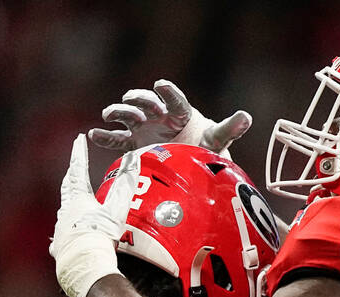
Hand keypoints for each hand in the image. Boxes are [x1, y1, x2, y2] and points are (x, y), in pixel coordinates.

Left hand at [51, 135, 140, 296]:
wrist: (86, 267)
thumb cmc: (101, 237)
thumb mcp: (117, 208)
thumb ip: (125, 183)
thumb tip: (133, 157)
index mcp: (78, 200)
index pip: (78, 169)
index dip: (79, 153)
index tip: (78, 138)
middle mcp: (66, 212)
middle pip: (67, 188)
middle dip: (71, 175)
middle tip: (73, 167)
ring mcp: (61, 230)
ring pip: (63, 211)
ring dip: (68, 203)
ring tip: (72, 200)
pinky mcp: (60, 248)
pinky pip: (62, 237)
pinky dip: (66, 233)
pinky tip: (67, 238)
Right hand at [89, 79, 251, 155]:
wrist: (190, 170)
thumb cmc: (204, 150)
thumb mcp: (216, 139)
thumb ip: (229, 128)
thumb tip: (246, 116)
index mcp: (179, 112)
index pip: (173, 99)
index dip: (167, 92)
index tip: (161, 84)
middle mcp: (159, 117)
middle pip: (145, 102)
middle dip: (141, 101)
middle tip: (141, 110)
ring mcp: (144, 128)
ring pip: (127, 115)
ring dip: (119, 111)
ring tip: (112, 115)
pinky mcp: (133, 144)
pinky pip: (116, 138)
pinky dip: (104, 136)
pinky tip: (94, 134)